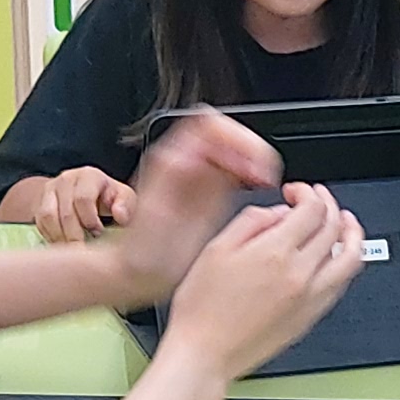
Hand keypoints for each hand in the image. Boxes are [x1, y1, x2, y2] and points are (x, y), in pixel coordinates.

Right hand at [24, 165, 135, 243]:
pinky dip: (51, 237)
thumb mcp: (123, 197)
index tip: (98, 233)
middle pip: (65, 212)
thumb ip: (126, 205)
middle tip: (83, 252)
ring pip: (49, 217)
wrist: (84, 191)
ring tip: (72, 251)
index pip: (83, 199)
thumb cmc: (108, 198)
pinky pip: (40, 223)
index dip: (90, 220)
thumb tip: (120, 217)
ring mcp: (50, 189)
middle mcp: (67, 179)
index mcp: (89, 176)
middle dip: (75, 236)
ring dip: (60, 238)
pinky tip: (63, 246)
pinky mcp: (39, 202)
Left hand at [114, 110, 282, 300]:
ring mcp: (192, 171)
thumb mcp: (173, 222)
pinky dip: (248, 170)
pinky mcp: (201, 184)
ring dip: (253, 158)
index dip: (239, 140)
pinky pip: (230, 163)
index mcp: (171, 162)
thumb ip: (197, 187)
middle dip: (251, 149)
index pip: (211, 126)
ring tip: (263, 181)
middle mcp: (181, 160)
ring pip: (231, 145)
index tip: (254, 167)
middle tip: (264, 176)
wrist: (135, 273)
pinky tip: (254, 187)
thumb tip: (218, 159)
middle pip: (226, 131)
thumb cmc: (147, 255)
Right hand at [161, 183, 366, 380]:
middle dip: (328, 205)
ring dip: (351, 234)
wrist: (204, 354)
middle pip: (334, 228)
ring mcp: (310, 298)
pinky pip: (341, 284)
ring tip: (346, 223)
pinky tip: (336, 258)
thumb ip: (252, 222)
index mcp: (275, 253)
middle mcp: (300, 275)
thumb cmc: (202, 308)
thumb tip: (279, 212)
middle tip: (317, 199)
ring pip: (350, 258)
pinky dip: (345, 263)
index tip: (296, 192)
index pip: (313, 209)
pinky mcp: (311, 317)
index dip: (307, 193)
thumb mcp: (216, 249)